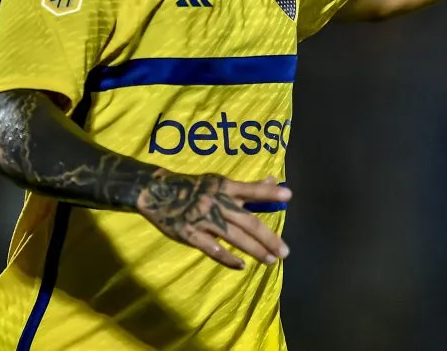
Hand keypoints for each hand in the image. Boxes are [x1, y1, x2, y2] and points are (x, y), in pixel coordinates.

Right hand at [137, 170, 291, 269]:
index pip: (251, 190)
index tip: (289, 195)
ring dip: (254, 250)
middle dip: (268, 237)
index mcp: (225, 187)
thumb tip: (272, 180)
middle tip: (285, 251)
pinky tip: (242, 266)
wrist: (157, 192)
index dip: (269, 192)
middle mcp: (217, 202)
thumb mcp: (219, 182)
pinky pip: (213, 249)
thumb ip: (246, 187)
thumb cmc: (194, 187)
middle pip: (248, 222)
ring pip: (234, 237)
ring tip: (271, 260)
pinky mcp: (191, 234)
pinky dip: (228, 258)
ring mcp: (204, 220)